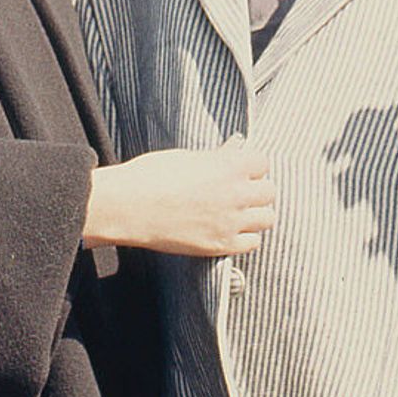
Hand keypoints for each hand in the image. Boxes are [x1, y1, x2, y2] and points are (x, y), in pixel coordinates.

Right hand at [84, 137, 274, 256]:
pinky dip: (245, 237)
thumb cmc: (150, 176)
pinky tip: (230, 230)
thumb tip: (233, 151)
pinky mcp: (220, 245)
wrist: (128, 207)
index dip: (251, 166)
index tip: (241, 170)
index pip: (263, 163)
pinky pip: (252, 243)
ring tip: (238, 212)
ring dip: (255, 214)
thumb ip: (216, 158)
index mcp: (229, 166)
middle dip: (256, 190)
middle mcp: (236, 193)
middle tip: (241, 191)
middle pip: (269, 192)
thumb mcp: (186, 157)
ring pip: (267, 219)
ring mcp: (230, 222)